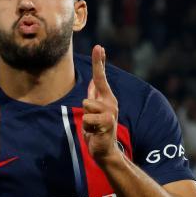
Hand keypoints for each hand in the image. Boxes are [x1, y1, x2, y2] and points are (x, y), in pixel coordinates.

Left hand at [82, 45, 119, 164]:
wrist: (104, 150)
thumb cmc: (97, 131)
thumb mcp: (93, 111)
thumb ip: (95, 96)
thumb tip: (93, 81)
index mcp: (106, 98)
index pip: (100, 77)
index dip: (99, 61)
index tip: (99, 46)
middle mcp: (110, 102)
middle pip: (89, 95)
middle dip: (86, 109)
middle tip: (93, 123)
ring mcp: (110, 112)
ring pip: (86, 106)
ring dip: (85, 121)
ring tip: (92, 128)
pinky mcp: (107, 122)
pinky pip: (87, 120)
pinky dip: (86, 129)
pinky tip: (94, 134)